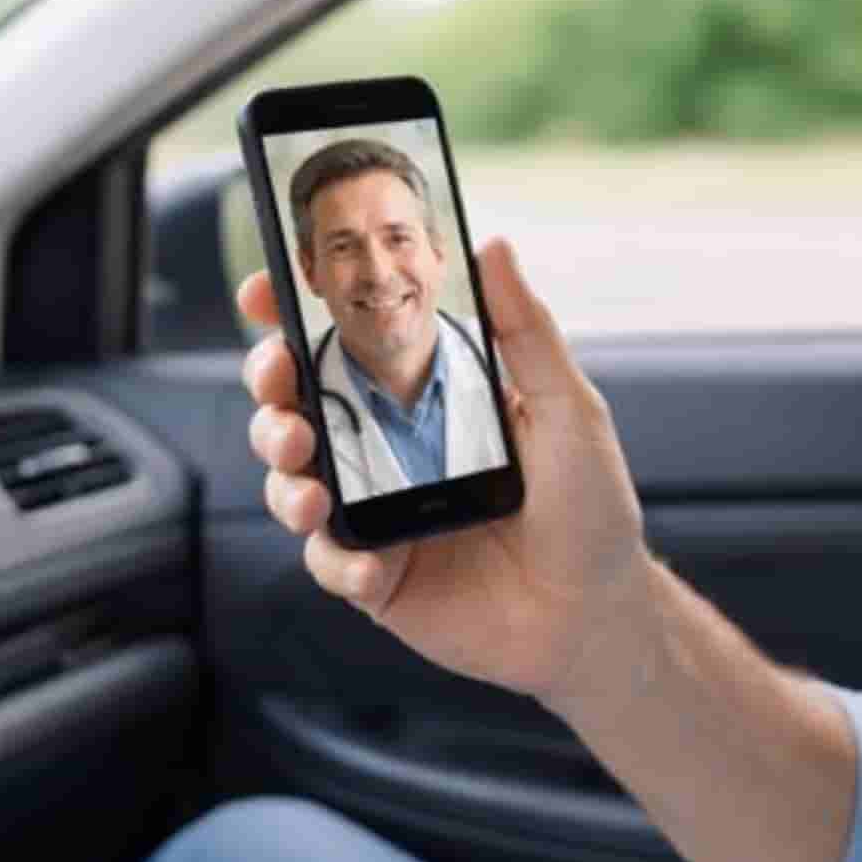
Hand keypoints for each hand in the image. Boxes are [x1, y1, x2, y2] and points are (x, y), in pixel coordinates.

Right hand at [239, 240, 653, 705]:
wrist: (597, 612)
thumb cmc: (589, 507)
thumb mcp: (567, 407)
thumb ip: (525, 330)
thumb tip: (494, 248)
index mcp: (423, 401)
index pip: (343, 348)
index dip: (291, 319)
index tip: (265, 292)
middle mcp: (388, 454)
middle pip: (295, 407)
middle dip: (269, 389)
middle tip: (280, 385)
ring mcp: (377, 516)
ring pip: (292, 483)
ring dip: (283, 476)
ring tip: (310, 483)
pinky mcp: (378, 578)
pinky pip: (329, 564)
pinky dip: (337, 562)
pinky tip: (370, 564)